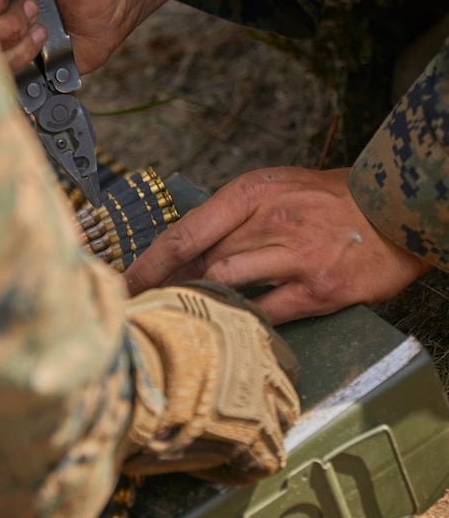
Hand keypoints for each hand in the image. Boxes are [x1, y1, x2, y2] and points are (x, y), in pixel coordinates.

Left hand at [125, 167, 431, 324]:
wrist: (393, 209)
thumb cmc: (328, 200)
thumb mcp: (275, 189)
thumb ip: (231, 217)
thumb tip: (185, 251)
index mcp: (251, 194)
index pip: (184, 233)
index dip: (148, 264)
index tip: (123, 285)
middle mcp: (269, 221)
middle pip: (198, 263)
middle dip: (167, 290)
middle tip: (144, 310)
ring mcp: (294, 255)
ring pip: (225, 285)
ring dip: (200, 305)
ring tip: (182, 321)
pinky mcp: (317, 289)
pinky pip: (266, 312)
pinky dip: (244, 322)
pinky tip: (231, 329)